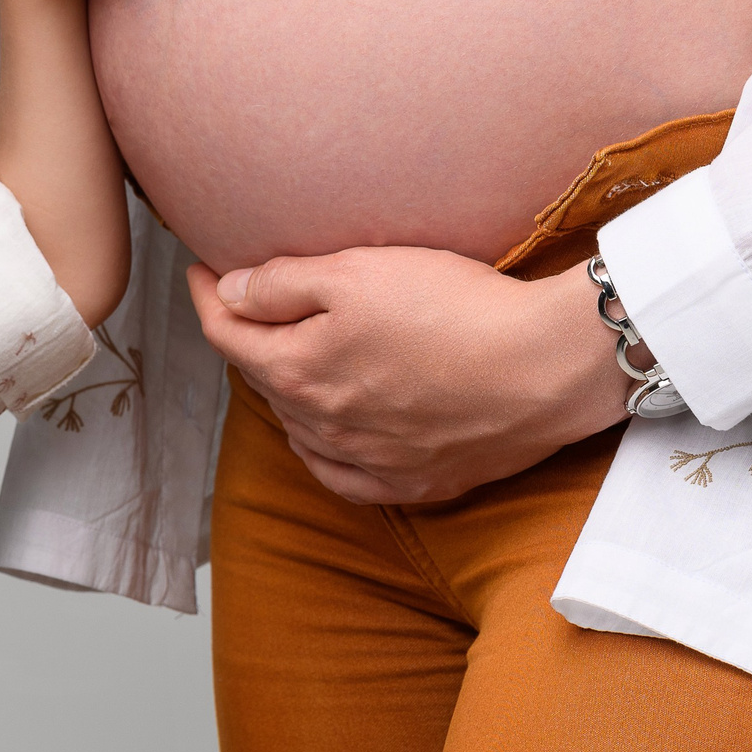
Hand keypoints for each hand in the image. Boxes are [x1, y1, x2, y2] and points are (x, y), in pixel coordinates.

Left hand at [188, 250, 636, 504]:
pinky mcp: (416, 482)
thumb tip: (229, 293)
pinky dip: (325, 450)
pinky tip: (329, 433)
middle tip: (249, 303)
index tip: (203, 269)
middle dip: (247, 338)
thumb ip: (283, 285)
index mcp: (298, 372)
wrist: (547, 368)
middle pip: (263, 379)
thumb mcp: (358, 272)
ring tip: (292, 357)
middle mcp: (322, 427)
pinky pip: (345, 475)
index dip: (208, 294)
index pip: (226, 333)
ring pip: (301, 427)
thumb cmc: (455, 310)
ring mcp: (369, 462)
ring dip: (286, 392)